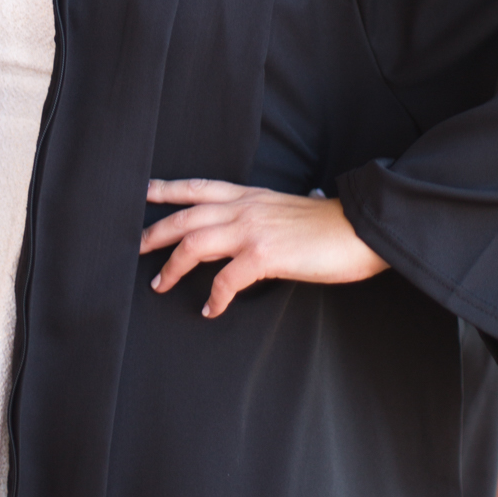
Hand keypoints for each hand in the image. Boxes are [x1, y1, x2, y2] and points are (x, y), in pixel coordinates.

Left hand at [141, 177, 389, 318]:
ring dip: (172, 266)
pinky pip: (225, 280)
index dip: (167, 188)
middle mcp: (246, 207)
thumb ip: (262, 216)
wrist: (361, 229)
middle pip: (186, 215)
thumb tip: (247, 231)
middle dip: (156, 232)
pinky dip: (213, 297)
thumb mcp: (286, 211)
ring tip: (160, 284)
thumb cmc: (330, 226)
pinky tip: (211, 309)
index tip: (143, 191)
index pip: (199, 187)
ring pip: (194, 243)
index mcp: (251, 195)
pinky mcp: (264, 255)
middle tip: (136, 247)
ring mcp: (253, 229)